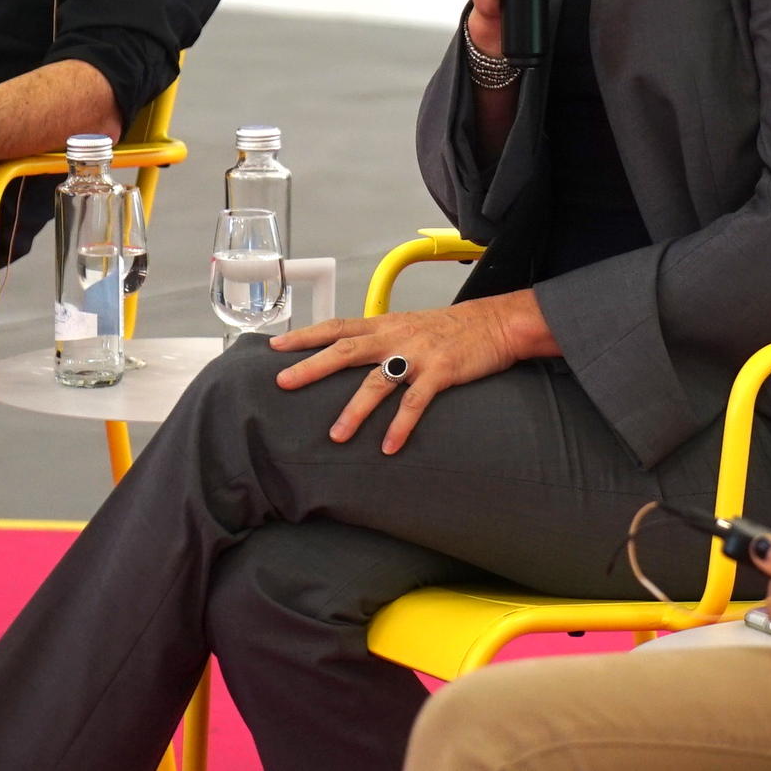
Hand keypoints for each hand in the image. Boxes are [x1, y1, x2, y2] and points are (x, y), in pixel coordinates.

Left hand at [268, 290, 543, 454]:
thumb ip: (380, 340)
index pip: (336, 326)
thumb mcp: (408, 325)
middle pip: (345, 350)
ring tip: (336, 435)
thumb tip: (348, 356)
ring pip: (377, 382)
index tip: (275, 345)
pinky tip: (390, 447)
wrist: (495, 323)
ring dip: (354, 410)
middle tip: (284, 383)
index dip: (305, 335)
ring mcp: (417, 354)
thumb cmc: (449, 328)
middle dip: (312, 367)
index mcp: (384, 325)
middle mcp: (395, 336)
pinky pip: (416, 402)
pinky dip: (401, 425)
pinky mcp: (441, 372)